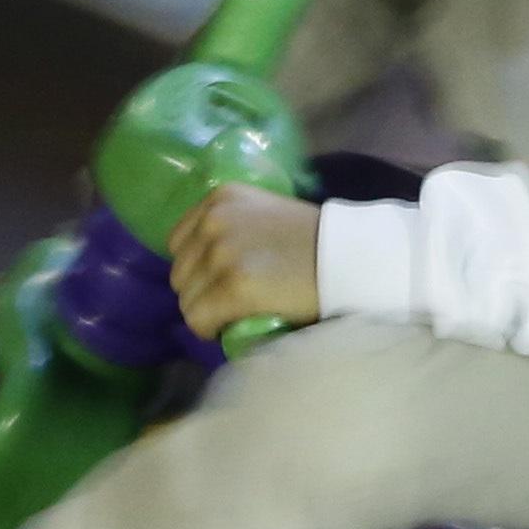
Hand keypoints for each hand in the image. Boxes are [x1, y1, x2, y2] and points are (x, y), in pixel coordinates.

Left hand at [171, 182, 322, 340]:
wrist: (350, 258)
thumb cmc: (314, 240)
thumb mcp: (263, 214)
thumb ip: (231, 228)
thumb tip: (204, 265)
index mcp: (219, 198)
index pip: (178, 243)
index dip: (197, 268)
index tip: (220, 280)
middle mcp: (214, 221)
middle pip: (179, 274)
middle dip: (201, 292)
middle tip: (230, 302)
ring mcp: (222, 254)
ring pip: (186, 301)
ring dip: (206, 312)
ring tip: (235, 314)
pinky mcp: (233, 287)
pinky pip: (199, 320)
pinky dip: (211, 330)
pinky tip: (231, 328)